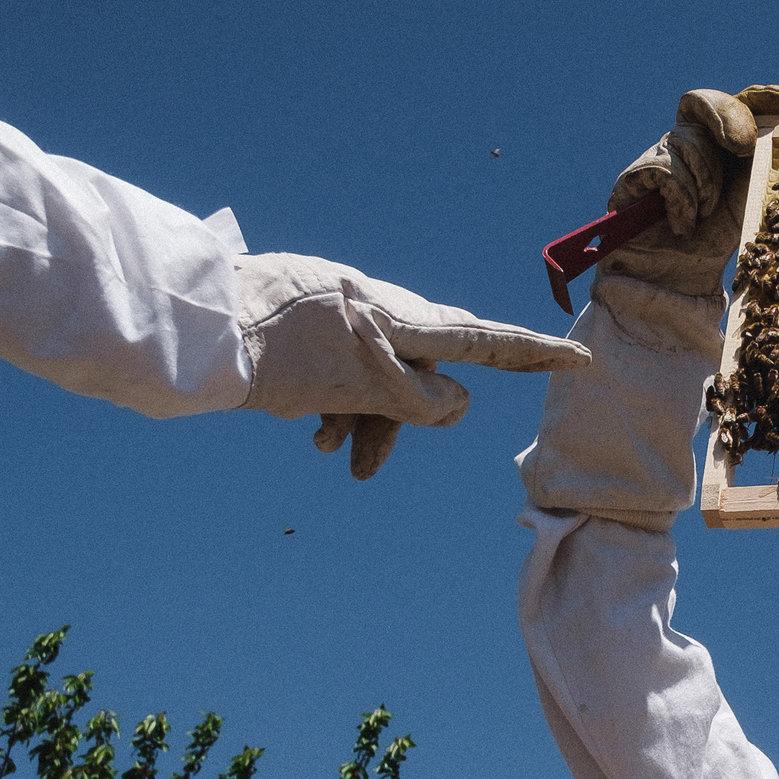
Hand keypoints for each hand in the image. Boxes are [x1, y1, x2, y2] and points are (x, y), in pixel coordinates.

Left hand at [235, 253, 589, 478]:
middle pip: (425, 374)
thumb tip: (457, 404)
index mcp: (404, 320)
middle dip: (403, 422)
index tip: (579, 360)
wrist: (200, 324)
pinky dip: (341, 403)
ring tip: (330, 455)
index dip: (534, 357)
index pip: (485, 343)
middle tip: (365, 468)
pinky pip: (351, 370)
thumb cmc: (280, 353)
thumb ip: (423, 402)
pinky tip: (311, 433)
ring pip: (384, 378)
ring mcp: (353, 314)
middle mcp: (387, 311)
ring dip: (367, 422)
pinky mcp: (321, 322)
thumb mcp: (363, 388)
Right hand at [599, 85, 778, 297]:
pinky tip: (682, 224)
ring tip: (704, 215)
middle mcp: (686, 145)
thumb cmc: (714, 245)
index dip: (759, 97)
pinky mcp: (633, 178)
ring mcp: (658, 158)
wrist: (676, 286)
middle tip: (743, 147)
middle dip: (726, 117)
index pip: (735, 105)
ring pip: (686, 139)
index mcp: (717, 147)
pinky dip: (682, 200)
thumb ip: (760, 164)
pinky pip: (665, 170)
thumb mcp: (750, 200)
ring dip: (706, 183)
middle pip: (699, 103)